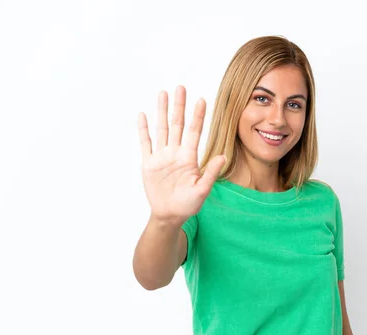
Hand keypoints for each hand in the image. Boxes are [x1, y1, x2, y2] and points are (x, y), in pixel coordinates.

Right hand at [138, 86, 225, 225]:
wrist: (169, 215)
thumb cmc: (188, 204)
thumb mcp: (202, 190)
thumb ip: (210, 173)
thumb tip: (223, 157)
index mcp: (189, 157)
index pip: (194, 131)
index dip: (198, 116)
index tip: (202, 99)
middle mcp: (175, 153)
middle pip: (177, 124)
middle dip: (179, 106)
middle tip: (181, 87)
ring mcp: (161, 157)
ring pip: (162, 129)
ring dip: (162, 111)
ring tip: (163, 93)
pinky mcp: (149, 163)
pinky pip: (146, 143)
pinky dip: (144, 129)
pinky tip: (143, 115)